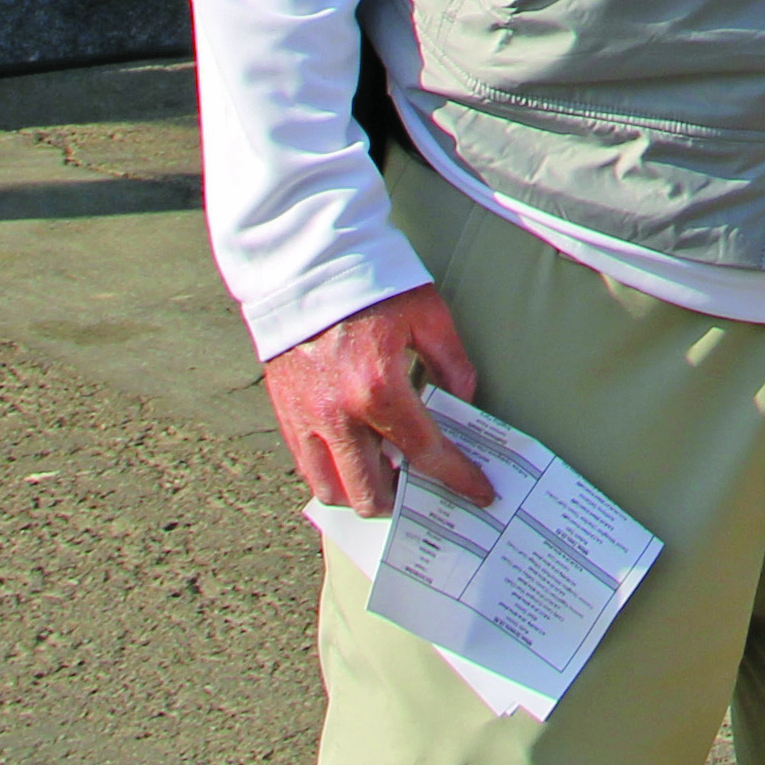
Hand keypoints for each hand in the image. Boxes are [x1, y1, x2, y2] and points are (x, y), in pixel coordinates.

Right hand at [260, 282, 489, 515]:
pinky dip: (333, 474)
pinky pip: (307, 468)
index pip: (425, 454)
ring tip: (387, 471)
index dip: (458, 478)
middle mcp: (338, 415)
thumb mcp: (427, 313)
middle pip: (372, 493)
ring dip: (363, 491)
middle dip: (404, 499)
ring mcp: (306, 419)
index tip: (479, 493)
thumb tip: (463, 400)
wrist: (305, 266)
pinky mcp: (285, 414)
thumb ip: (451, 362)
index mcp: (377, 388)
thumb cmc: (369, 284)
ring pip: (333, 491)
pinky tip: (355, 455)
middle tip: (424, 482)